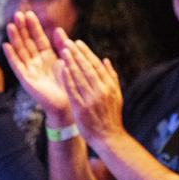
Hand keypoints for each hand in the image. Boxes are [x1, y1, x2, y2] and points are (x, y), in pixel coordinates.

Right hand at [2, 11, 71, 125]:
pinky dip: (11, 56)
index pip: (38, 37)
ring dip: (15, 38)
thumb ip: (62, 45)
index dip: (33, 26)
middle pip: (27, 41)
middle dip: (22, 28)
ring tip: (10, 25)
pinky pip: (17, 65)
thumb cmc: (68, 82)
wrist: (67, 102)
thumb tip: (58, 29)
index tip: (29, 13)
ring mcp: (30, 69)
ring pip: (20, 51)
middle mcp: (36, 61)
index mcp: (47, 56)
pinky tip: (6, 45)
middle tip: (17, 13)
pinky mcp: (26, 79)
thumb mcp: (66, 60)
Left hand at [57, 31, 125, 146]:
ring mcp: (91, 99)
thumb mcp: (116, 95)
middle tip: (67, 42)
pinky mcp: (81, 108)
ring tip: (63, 51)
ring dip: (71, 62)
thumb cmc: (111, 116)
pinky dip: (68, 79)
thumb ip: (111, 77)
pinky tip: (62, 69)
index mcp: (110, 86)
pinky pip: (73, 90)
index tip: (77, 43)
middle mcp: (101, 90)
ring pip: (79, 77)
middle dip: (76, 54)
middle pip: (87, 68)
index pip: (96, 65)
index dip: (86, 53)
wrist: (109, 137)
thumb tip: (105, 60)